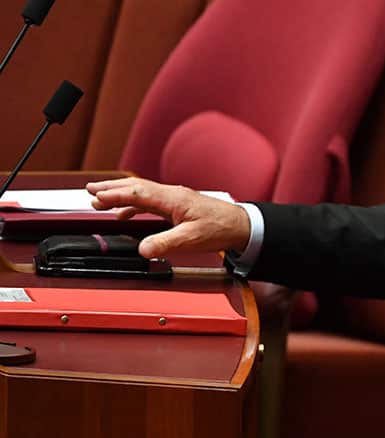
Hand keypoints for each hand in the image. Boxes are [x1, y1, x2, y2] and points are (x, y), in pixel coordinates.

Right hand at [86, 177, 250, 258]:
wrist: (242, 226)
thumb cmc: (221, 229)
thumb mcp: (191, 239)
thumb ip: (165, 244)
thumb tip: (143, 250)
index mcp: (172, 199)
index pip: (137, 193)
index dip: (114, 195)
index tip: (95, 196)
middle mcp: (172, 195)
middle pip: (135, 187)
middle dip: (111, 188)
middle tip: (89, 189)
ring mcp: (175, 199)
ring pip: (141, 192)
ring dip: (120, 195)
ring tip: (99, 199)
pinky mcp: (178, 206)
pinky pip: (150, 201)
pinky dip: (133, 205)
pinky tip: (125, 214)